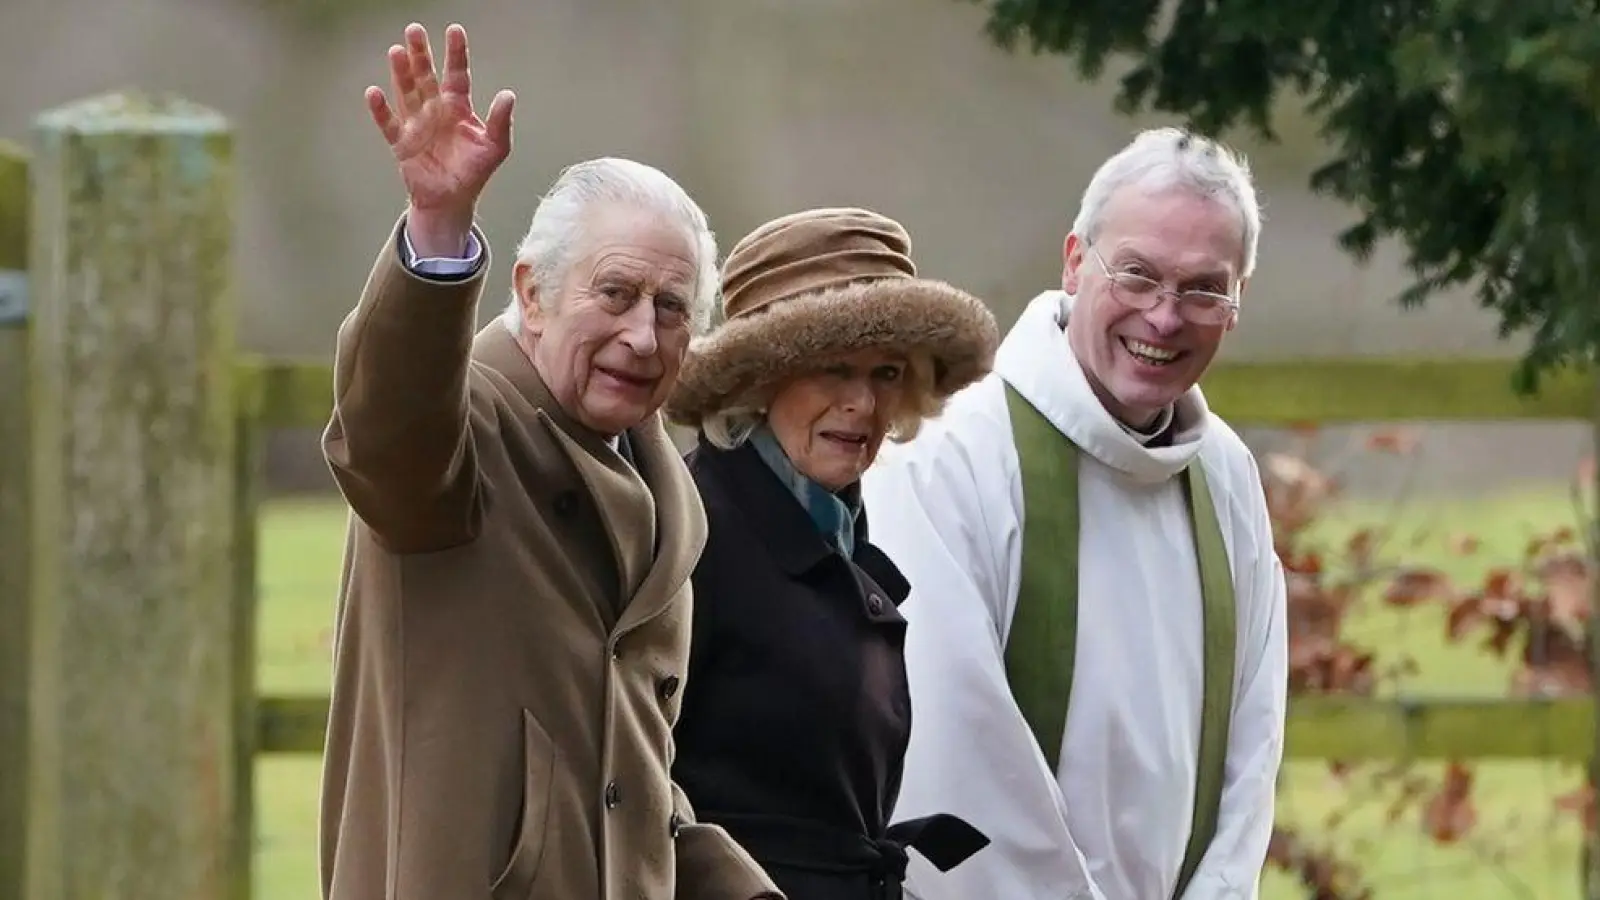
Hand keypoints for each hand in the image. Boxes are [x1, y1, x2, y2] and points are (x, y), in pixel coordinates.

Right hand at [366, 22, 514, 256]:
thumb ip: (500, 121)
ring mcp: (416, 124)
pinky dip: (380, 109)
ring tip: (397, 51)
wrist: (452, 200)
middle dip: (421, 54)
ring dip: (401, 74)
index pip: (457, 75)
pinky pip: (388, 123)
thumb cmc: (474, 171)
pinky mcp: (401, 142)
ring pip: (406, 93)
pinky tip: (374, 92)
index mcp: (458, 107)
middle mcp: (435, 110)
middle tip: (414, 30)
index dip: (456, 53)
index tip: (454, 30)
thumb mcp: (495, 147)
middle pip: (426, 77)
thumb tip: (508, 94)